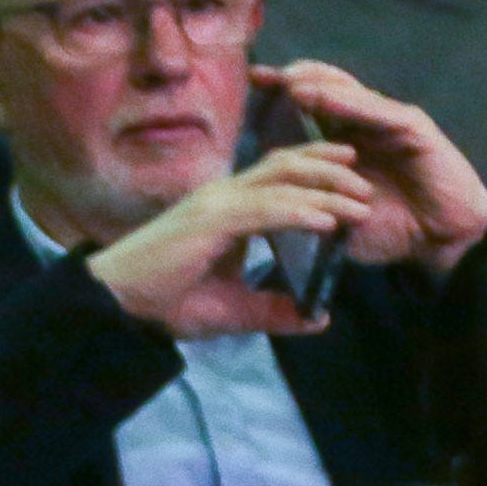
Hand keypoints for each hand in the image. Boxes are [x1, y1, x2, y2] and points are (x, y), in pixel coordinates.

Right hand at [88, 138, 386, 340]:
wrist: (118, 304)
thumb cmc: (164, 301)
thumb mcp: (232, 309)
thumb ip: (274, 311)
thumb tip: (317, 319)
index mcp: (228, 207)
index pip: (280, 177)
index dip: (318, 172)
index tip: (354, 180)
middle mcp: (225, 194)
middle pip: (288, 166)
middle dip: (332, 169)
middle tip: (367, 181)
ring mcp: (218, 202)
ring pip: (283, 182)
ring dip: (326, 190)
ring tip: (361, 202)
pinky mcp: (213, 220)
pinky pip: (266, 209)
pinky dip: (301, 212)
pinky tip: (328, 221)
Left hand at [251, 59, 486, 270]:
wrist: (442, 241)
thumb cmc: (394, 230)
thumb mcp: (340, 218)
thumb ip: (311, 204)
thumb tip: (268, 206)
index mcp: (350, 140)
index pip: (312, 108)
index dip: (283, 95)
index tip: (249, 86)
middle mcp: (368, 123)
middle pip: (327, 90)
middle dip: (293, 79)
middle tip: (259, 73)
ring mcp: (391, 122)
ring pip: (349, 94)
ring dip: (317, 85)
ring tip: (286, 79)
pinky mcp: (413, 128)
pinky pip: (376, 111)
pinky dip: (348, 102)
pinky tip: (321, 95)